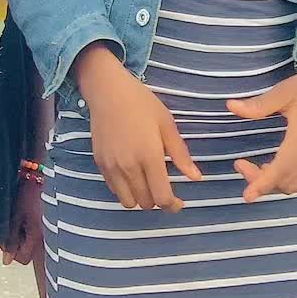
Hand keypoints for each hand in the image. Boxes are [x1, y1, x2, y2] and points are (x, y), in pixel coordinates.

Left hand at [2, 178, 42, 266]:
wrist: (40, 175)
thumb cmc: (27, 194)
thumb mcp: (15, 217)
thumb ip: (11, 240)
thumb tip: (6, 262)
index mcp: (36, 237)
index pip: (23, 259)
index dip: (10, 251)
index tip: (4, 237)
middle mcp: (44, 236)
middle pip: (28, 251)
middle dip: (16, 243)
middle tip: (9, 226)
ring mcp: (47, 229)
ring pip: (31, 242)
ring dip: (22, 234)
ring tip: (17, 217)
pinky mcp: (47, 220)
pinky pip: (35, 232)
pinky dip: (28, 227)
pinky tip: (24, 214)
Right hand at [76, 45, 202, 210]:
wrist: (108, 91)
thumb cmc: (142, 103)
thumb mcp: (167, 124)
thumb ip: (180, 154)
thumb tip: (196, 178)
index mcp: (149, 157)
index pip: (161, 198)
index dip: (173, 206)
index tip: (179, 202)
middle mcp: (129, 167)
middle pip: (146, 203)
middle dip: (158, 200)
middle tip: (164, 186)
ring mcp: (112, 167)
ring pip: (128, 202)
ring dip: (140, 197)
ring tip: (146, 181)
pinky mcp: (100, 164)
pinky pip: (114, 189)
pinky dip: (125, 189)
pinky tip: (131, 173)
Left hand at [227, 52, 296, 203]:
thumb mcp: (284, 91)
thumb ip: (258, 104)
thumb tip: (230, 106)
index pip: (281, 169)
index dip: (262, 184)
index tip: (247, 196)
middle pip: (286, 182)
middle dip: (262, 182)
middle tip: (241, 164)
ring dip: (275, 184)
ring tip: (257, 167)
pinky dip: (288, 181)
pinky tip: (275, 167)